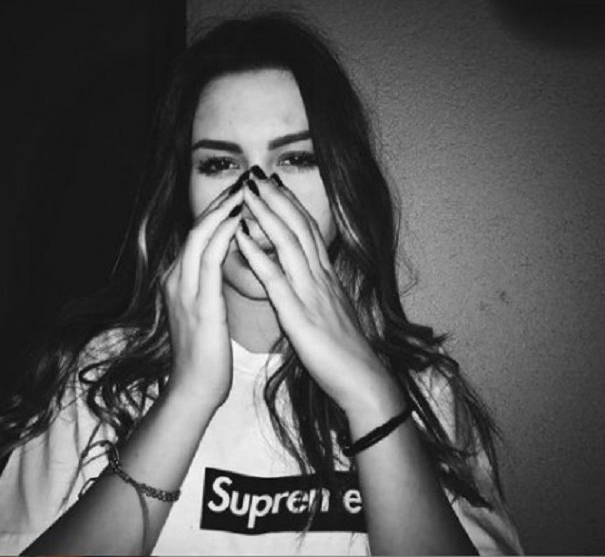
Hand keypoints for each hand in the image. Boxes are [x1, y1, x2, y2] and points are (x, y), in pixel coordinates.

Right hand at [161, 175, 246, 409]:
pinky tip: (239, 220)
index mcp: (179, 282)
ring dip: (223, 210)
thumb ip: (209, 290)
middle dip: (221, 201)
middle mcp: (176, 279)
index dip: (219, 211)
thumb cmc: (205, 358)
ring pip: (200, 236)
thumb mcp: (206, 314)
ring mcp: (184, 289)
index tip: (241, 191)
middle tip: (245, 179)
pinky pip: (209, 259)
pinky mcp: (198, 302)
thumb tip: (223, 273)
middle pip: (197, 227)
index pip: (198, 235)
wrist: (193, 390)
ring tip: (245, 189)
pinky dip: (223, 235)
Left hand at [235, 174, 405, 418]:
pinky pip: (275, 278)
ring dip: (266, 214)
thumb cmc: (346, 355)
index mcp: (328, 279)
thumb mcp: (333, 315)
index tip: (274, 184)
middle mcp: (321, 279)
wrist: (363, 382)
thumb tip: (311, 283)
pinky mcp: (300, 315)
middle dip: (276, 198)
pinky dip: (257, 254)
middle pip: (299, 228)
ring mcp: (312, 294)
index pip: (309, 232)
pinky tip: (240, 237)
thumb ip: (320, 295)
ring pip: (288, 243)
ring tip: (246, 193)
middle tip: (256, 174)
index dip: (291, 206)